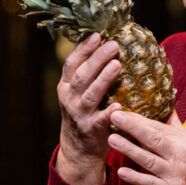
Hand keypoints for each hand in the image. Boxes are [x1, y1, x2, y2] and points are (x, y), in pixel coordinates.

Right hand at [55, 34, 123, 184]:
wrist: (78, 149)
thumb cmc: (84, 113)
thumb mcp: (78, 92)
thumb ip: (88, 73)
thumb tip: (108, 44)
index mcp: (66, 85)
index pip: (71, 63)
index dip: (83, 49)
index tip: (97, 34)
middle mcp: (69, 98)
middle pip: (81, 75)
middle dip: (96, 59)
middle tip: (113, 44)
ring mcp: (78, 114)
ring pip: (89, 95)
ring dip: (103, 79)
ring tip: (117, 65)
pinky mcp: (90, 129)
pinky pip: (100, 120)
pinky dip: (108, 112)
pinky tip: (119, 105)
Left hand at [107, 109, 185, 184]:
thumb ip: (179, 130)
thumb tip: (169, 109)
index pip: (160, 127)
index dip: (139, 119)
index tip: (122, 110)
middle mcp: (182, 155)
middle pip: (154, 138)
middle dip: (133, 126)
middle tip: (114, 115)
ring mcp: (176, 174)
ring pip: (148, 159)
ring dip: (129, 149)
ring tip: (112, 139)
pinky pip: (150, 183)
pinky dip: (135, 177)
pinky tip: (121, 171)